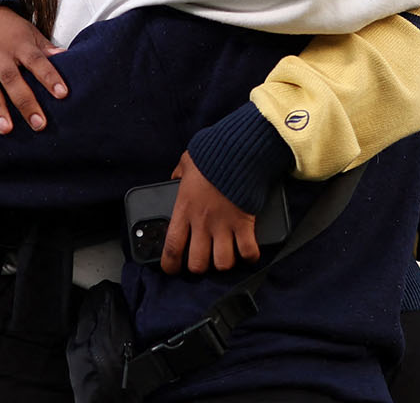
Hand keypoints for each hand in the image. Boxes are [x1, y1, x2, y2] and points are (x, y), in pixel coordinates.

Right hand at [0, 7, 66, 133]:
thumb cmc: (11, 29)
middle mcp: (0, 53)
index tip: (62, 94)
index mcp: (20, 44)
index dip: (49, 77)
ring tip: (6, 129)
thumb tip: (68, 57)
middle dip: (26, 103)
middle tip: (38, 124)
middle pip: (12, 79)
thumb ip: (46, 49)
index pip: (37, 61)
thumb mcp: (31, 33)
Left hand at [160, 152, 258, 274]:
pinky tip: (247, 252)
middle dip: (200, 267)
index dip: (170, 265)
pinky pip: (248, 252)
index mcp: (185, 209)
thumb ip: (178, 174)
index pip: (172, 248)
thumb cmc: (213, 154)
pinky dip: (249, 256)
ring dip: (224, 263)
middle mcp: (203, 223)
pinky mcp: (245, 224)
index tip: (172, 268)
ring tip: (225, 256)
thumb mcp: (187, 162)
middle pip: (198, 264)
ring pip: (223, 264)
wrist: (240, 150)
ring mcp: (225, 226)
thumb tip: (174, 178)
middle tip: (204, 260)